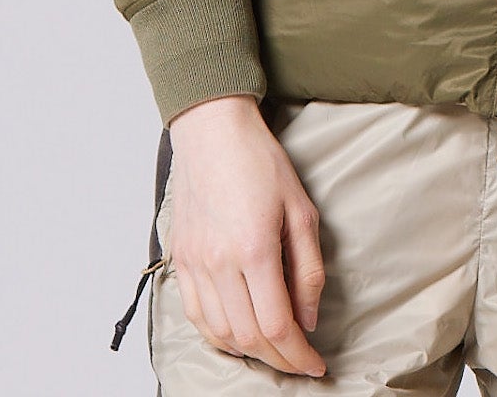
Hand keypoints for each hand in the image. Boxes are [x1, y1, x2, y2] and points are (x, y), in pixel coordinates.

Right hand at [163, 94, 326, 376]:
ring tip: (273, 350)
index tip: (315, 365)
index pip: (277, 325)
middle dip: (278, 359)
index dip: (298, 355)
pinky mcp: (180, 259)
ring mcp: (195, 263)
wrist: (213, 131)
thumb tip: (308, 318)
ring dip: (249, 352)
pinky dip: (218, 335)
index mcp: (254, 248)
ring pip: (219, 333)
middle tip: (299, 360)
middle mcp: (219, 262)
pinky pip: (196, 316)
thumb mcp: (301, 209)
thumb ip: (307, 269)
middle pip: (248, 337)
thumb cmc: (259, 161)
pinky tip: (237, 334)